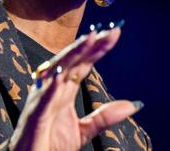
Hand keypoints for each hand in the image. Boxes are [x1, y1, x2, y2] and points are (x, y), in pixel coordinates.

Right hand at [8, 27, 141, 150]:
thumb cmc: (50, 144)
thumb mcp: (85, 130)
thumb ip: (106, 116)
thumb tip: (135, 104)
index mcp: (64, 90)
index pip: (84, 63)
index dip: (98, 47)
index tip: (115, 31)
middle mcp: (52, 89)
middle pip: (72, 61)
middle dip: (89, 44)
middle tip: (107, 30)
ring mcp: (42, 99)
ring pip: (57, 70)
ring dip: (72, 55)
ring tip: (87, 40)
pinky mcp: (34, 115)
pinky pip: (43, 99)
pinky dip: (50, 86)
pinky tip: (60, 75)